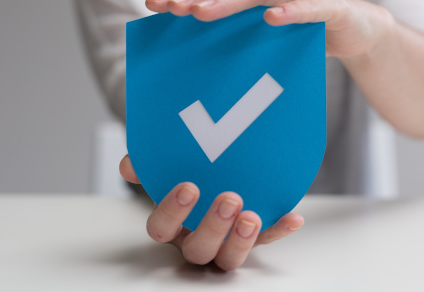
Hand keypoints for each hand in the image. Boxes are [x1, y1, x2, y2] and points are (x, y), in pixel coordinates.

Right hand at [119, 154, 303, 270]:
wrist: (213, 172)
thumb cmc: (185, 172)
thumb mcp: (164, 167)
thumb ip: (148, 165)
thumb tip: (129, 165)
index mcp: (171, 225)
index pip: (161, 229)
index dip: (172, 212)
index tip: (189, 186)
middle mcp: (195, 240)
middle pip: (198, 250)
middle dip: (213, 227)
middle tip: (229, 199)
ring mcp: (225, 243)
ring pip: (229, 258)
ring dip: (242, 240)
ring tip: (252, 216)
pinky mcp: (253, 239)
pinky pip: (267, 241)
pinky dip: (280, 230)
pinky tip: (293, 217)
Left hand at [145, 0, 393, 58]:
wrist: (356, 31)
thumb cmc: (301, 31)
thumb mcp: (262, 32)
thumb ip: (234, 32)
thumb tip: (186, 51)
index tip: (153, 5)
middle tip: (175, 8)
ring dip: (233, 0)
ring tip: (205, 13)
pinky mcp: (330, 5)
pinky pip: (309, 6)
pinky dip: (291, 11)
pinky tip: (273, 19)